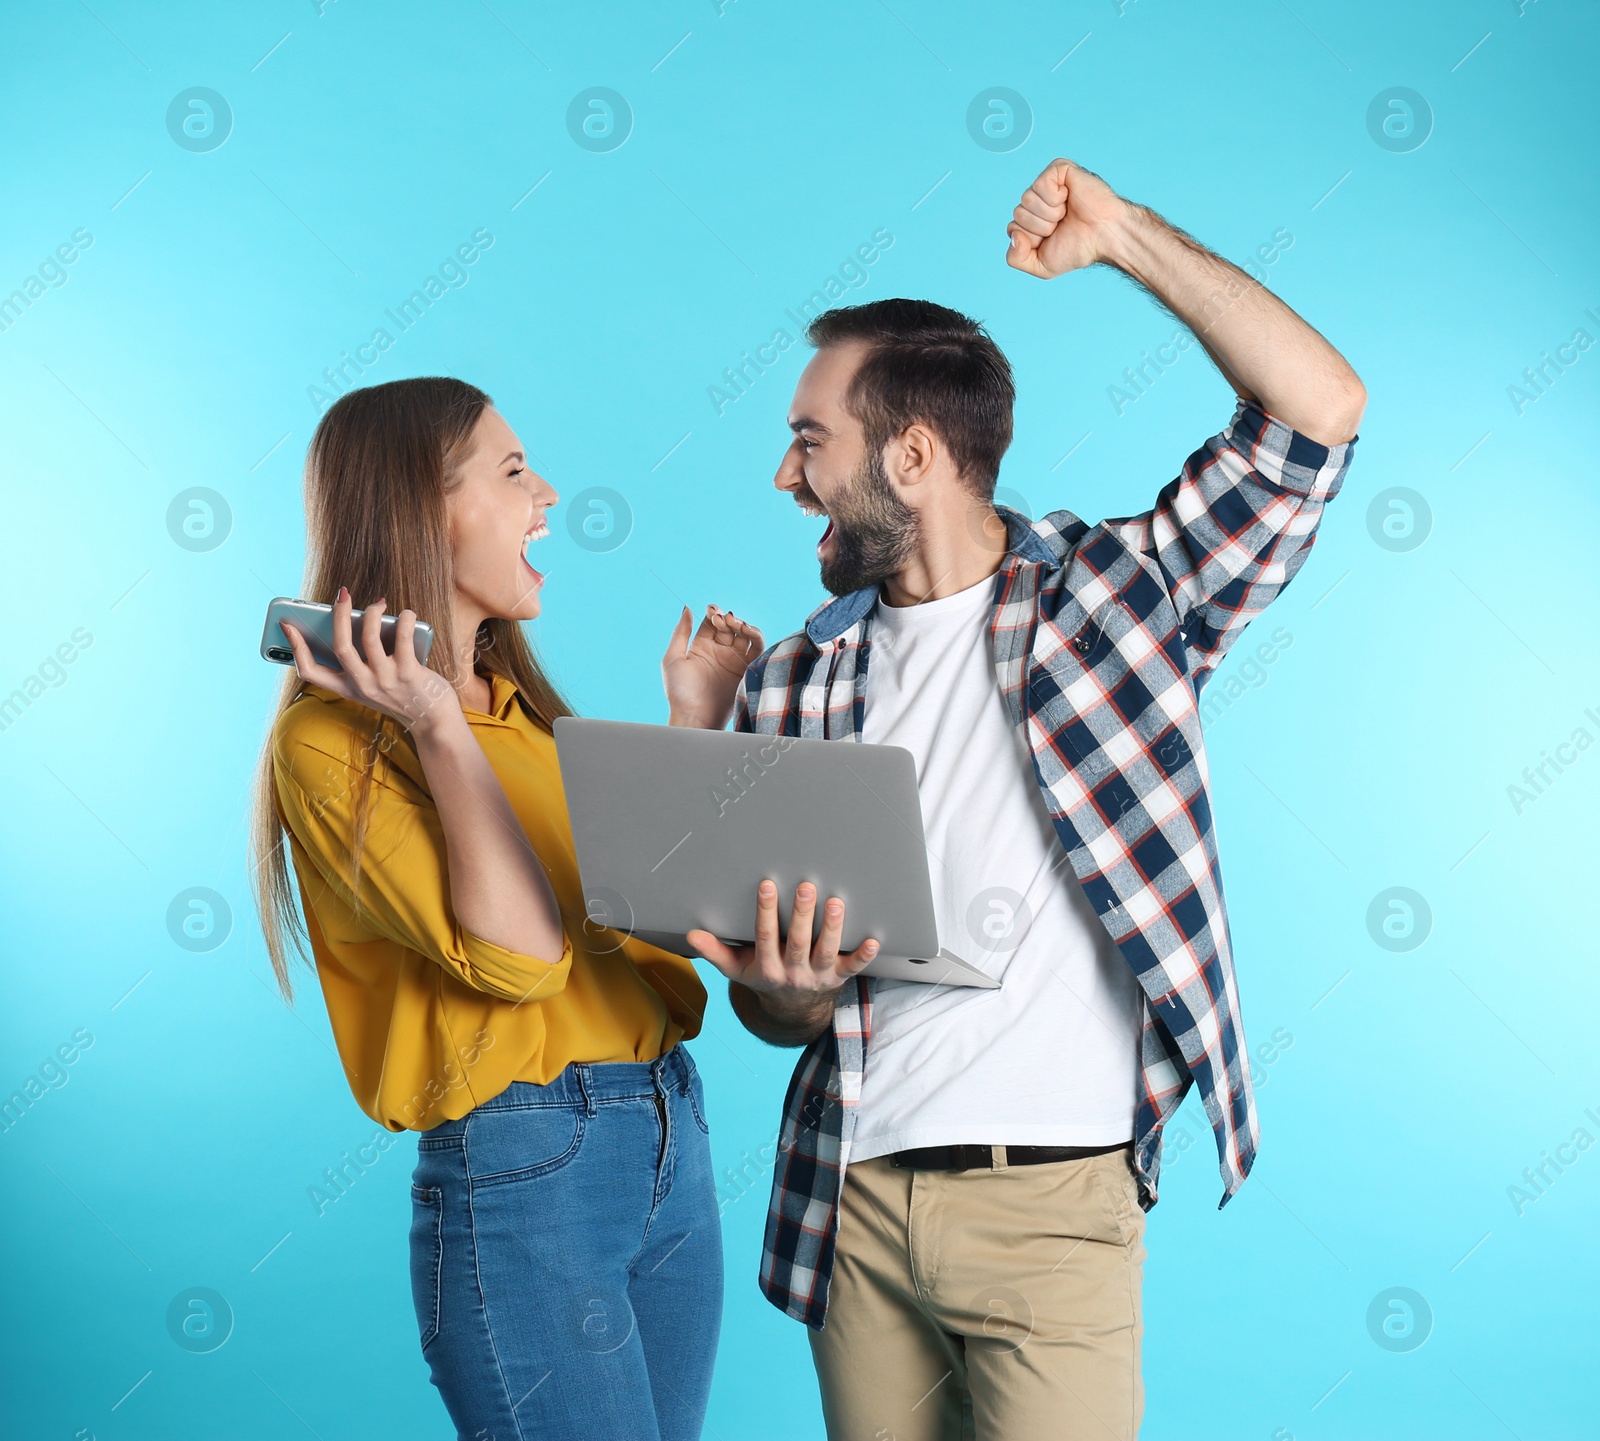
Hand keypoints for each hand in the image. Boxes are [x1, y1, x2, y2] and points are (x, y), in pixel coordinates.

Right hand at [281, 586, 462, 737]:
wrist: (433, 721)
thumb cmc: (403, 696)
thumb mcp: (373, 686)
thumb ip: (362, 663)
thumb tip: (357, 622)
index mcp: (348, 689)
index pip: (310, 672)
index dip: (295, 648)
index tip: (287, 624)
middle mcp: (363, 685)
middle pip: (340, 646)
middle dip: (338, 615)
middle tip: (342, 594)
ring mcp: (385, 680)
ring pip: (369, 637)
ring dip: (372, 613)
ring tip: (379, 604)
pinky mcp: (409, 673)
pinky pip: (403, 637)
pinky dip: (404, 619)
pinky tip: (407, 613)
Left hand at [663, 603, 763, 729]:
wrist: (696, 717)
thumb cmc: (680, 692)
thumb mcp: (673, 659)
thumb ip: (681, 633)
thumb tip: (687, 608)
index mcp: (700, 647)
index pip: (710, 623)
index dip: (713, 613)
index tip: (712, 612)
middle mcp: (718, 652)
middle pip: (728, 626)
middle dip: (727, 618)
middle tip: (722, 620)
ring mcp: (733, 660)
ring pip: (743, 634)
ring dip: (741, 624)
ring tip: (735, 624)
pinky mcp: (747, 669)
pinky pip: (756, 648)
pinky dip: (756, 636)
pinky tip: (748, 631)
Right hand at [688, 880, 878, 999]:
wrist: (790, 1011)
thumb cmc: (763, 977)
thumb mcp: (736, 968)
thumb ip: (715, 951)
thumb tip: (692, 935)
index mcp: (768, 968)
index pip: (765, 937)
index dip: (766, 912)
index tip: (767, 885)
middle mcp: (793, 974)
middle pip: (798, 943)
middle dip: (802, 915)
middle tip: (806, 886)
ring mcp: (818, 977)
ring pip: (825, 952)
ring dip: (832, 928)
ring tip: (836, 902)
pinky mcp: (838, 977)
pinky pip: (853, 968)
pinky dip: (863, 956)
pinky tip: (873, 940)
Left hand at [1006, 157, 1130, 279]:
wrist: (1105, 235)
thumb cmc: (1078, 248)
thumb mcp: (1041, 266)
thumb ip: (1016, 259)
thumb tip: (1013, 235)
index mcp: (1031, 220)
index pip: (1013, 228)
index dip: (1033, 239)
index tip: (1053, 238)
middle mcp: (1036, 201)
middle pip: (1018, 214)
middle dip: (1041, 226)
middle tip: (1063, 224)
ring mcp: (1046, 184)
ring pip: (1027, 200)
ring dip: (1050, 213)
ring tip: (1067, 213)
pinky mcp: (1058, 169)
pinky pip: (1040, 184)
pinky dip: (1055, 197)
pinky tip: (1069, 198)